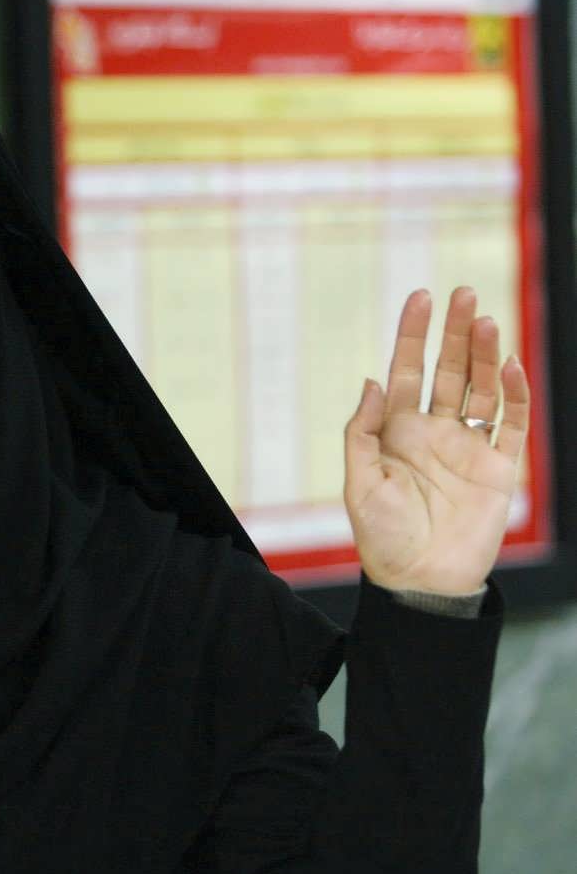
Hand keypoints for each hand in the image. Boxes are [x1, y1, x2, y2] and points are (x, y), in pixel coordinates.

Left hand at [344, 287, 529, 595]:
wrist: (420, 581)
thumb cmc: (381, 536)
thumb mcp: (359, 482)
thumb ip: (362, 432)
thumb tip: (372, 380)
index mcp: (397, 431)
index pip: (408, 370)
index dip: (414, 334)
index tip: (420, 296)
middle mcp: (435, 432)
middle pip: (450, 370)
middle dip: (456, 332)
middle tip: (463, 292)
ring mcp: (469, 447)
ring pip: (482, 389)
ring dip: (486, 355)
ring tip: (486, 319)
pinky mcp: (499, 469)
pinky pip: (512, 424)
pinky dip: (513, 395)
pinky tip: (509, 366)